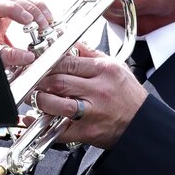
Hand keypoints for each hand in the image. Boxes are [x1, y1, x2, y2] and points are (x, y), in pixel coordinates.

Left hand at [0, 0, 52, 76]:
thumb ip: (10, 55)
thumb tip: (28, 57)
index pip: (6, 5)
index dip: (19, 11)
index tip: (30, 21)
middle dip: (33, 9)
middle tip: (43, 23)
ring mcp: (1, 6)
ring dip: (37, 8)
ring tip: (48, 19)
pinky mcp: (9, 12)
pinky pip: (24, 6)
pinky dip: (35, 12)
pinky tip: (44, 18)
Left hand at [27, 43, 147, 149]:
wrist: (144, 123)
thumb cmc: (130, 96)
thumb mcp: (117, 67)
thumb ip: (92, 55)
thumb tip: (71, 43)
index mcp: (104, 71)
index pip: (67, 62)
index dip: (47, 62)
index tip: (37, 63)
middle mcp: (98, 90)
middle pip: (59, 81)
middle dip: (39, 81)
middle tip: (30, 80)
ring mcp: (92, 112)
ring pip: (57, 104)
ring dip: (40, 100)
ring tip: (34, 97)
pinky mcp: (88, 132)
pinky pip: (60, 129)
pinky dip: (42, 126)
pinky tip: (33, 120)